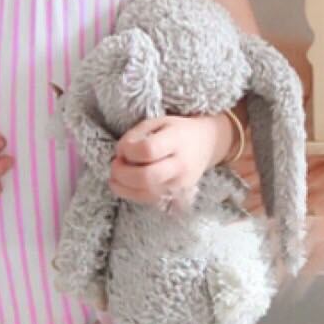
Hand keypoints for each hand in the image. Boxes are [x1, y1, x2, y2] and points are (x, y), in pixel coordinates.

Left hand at [109, 115, 225, 211]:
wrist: (207, 145)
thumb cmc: (178, 131)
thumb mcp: (158, 122)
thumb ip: (136, 135)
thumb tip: (120, 154)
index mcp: (177, 140)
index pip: (148, 150)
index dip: (128, 151)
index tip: (124, 148)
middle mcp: (180, 165)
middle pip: (146, 177)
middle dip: (122, 173)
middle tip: (116, 164)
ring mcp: (179, 184)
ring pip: (145, 194)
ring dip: (123, 186)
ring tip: (117, 175)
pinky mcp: (176, 196)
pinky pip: (148, 200)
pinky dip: (130, 194)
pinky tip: (125, 184)